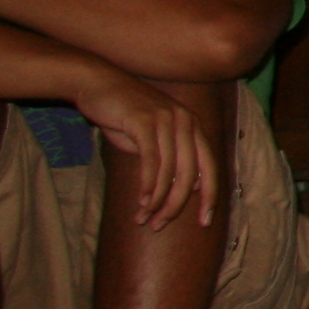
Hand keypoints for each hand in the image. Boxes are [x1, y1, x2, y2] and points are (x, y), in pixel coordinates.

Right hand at [72, 67, 217, 229]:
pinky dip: (148, 186)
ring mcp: (167, 120)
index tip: (205, 222)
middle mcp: (186, 122)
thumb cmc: (124, 115)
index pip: (210, 167)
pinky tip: (141, 201)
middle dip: (176, 205)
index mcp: (193, 126)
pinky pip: (152, 162)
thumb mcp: (152, 138)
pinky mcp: (145, 122)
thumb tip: (188, 190)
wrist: (98, 83)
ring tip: (144, 218)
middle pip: (191, 174)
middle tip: (160, 225)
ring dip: (158, 201)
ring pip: (170, 172)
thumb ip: (172, 160)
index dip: (210, 196)